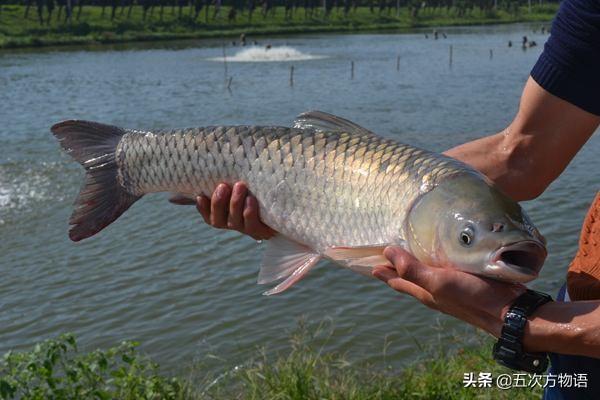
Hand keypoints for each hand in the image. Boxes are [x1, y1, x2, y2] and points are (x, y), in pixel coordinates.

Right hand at [169, 182, 275, 240]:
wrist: (283, 208)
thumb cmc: (250, 195)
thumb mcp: (229, 190)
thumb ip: (206, 189)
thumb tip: (171, 198)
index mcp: (221, 216)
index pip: (207, 215)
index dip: (202, 207)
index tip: (200, 194)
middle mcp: (232, 225)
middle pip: (218, 220)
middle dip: (219, 203)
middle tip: (223, 185)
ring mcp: (246, 230)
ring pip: (235, 221)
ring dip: (235, 203)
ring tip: (240, 186)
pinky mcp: (262, 231)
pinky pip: (252, 225)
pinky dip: (250, 212)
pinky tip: (251, 200)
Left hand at [372, 246, 526, 336]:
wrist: (509, 311)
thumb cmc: (471, 296)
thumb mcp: (438, 282)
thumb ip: (413, 270)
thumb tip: (387, 253)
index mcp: (424, 291)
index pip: (395, 279)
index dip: (381, 270)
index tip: (366, 258)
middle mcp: (434, 290)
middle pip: (408, 277)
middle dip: (394, 265)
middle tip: (383, 250)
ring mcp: (450, 286)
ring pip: (425, 273)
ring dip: (414, 262)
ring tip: (407, 247)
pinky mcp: (464, 280)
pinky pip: (443, 269)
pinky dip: (434, 260)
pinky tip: (440, 252)